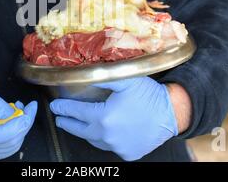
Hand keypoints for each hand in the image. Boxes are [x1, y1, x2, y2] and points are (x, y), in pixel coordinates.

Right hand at [0, 82, 36, 160]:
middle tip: (30, 106)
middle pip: (9, 141)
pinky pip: (12, 146)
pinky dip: (19, 132)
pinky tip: (16, 119)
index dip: (15, 126)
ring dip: (23, 127)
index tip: (27, 112)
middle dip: (25, 123)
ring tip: (19, 109)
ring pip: (13, 144)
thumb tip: (12, 114)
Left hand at [50, 77, 177, 160]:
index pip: (76, 112)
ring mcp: (117, 147)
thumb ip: (102, 78)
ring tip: (78, 125)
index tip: (55, 106)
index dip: (63, 108)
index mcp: (104, 117)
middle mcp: (107, 136)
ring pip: (93, 140)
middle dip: (67, 123)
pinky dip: (103, 140)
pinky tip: (101, 133)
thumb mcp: (124, 80)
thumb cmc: (149, 95)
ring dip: (84, 132)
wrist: (172, 113)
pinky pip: (109, 147)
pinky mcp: (127, 153)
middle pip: (79, 130)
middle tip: (60, 118)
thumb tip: (84, 75)